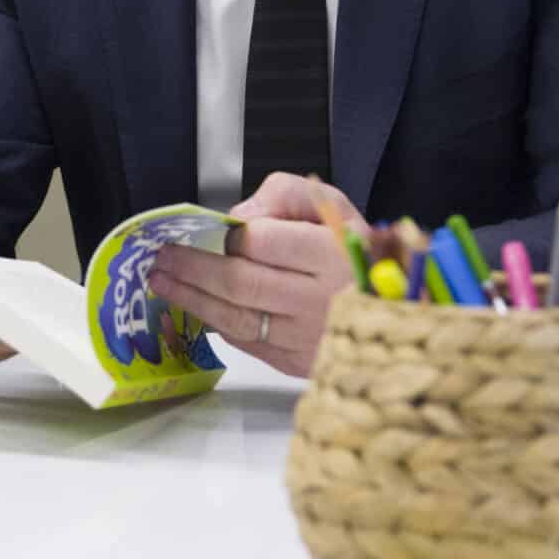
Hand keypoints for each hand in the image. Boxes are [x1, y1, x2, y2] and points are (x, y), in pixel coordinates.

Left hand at [148, 174, 361, 377]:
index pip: (263, 243)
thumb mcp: (334, 205)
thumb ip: (286, 194)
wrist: (397, 308)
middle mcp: (321, 300)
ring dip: (191, 299)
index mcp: (332, 254)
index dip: (226, 236)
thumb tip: (239, 217)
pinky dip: (217, 323)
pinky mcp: (301, 364)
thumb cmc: (358, 251)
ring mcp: (310, 338)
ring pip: (236, 318)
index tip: (200, 230)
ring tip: (163, 282)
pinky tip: (197, 306)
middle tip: (162, 256)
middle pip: (240, 283)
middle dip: (192, 268)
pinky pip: (248, 343)